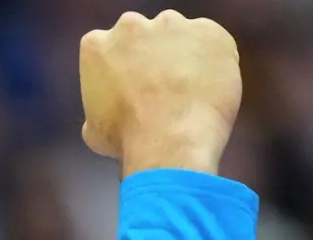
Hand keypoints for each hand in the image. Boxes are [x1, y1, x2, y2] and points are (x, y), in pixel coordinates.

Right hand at [79, 10, 241, 175]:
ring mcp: (171, 25)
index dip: (126, 70)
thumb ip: (96, 113)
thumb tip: (97, 122)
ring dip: (186, 57)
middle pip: (146, 36)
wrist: (170, 140)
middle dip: (155, 58)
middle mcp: (130, 25)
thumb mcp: (95, 132)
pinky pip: (215, 44)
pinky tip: (212, 91)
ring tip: (192, 94)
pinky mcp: (207, 31)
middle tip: (167, 91)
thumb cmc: (129, 140)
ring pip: (181, 36)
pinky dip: (217, 63)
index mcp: (97, 45)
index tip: (137, 89)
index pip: (111, 48)